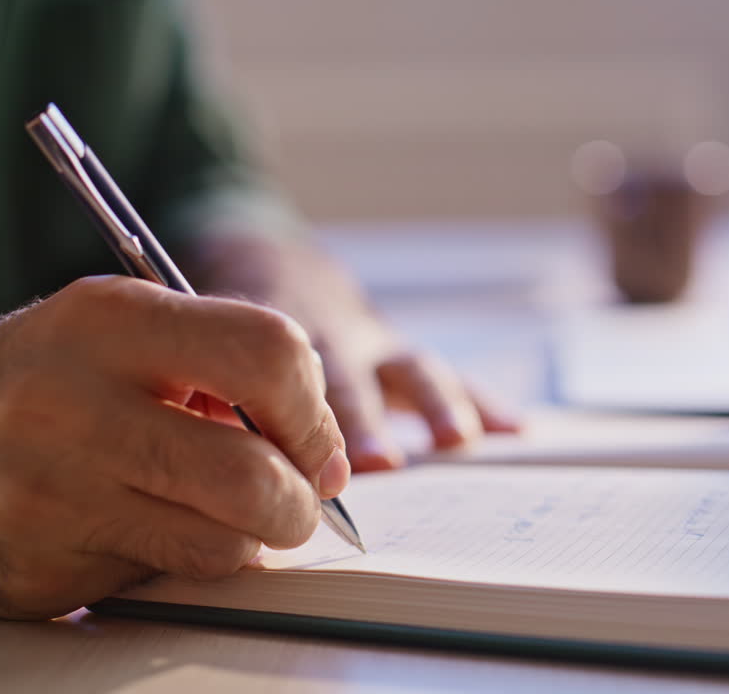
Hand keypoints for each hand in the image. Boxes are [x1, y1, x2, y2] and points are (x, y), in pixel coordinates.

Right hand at [0, 276, 346, 618]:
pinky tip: (145, 528)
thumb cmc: (49, 377)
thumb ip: (224, 365)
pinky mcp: (36, 571)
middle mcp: (69, 406)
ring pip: (218, 546)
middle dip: (301, 502)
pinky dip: (176, 560)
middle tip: (298, 502)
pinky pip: (160, 580)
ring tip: (222, 513)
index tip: (317, 445)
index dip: (315, 411)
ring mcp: (45, 497)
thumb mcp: (124, 328)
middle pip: (251, 476)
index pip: (268, 354)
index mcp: (108, 322)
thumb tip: (322, 450)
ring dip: (248, 539)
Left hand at [185, 236, 519, 470]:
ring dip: (437, 405)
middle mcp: (333, 335)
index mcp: (275, 334)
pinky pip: (450, 376)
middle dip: (366, 419)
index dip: (288, 415)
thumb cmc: (235, 324)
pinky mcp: (405, 354)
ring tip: (459, 440)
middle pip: (350, 375)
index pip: (280, 375)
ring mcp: (377, 342)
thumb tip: (210, 443)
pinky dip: (483, 402)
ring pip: (411, 368)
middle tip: (381, 461)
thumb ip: (210, 383)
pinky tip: (517, 429)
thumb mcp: (212, 336)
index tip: (295, 456)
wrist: (279, 266)